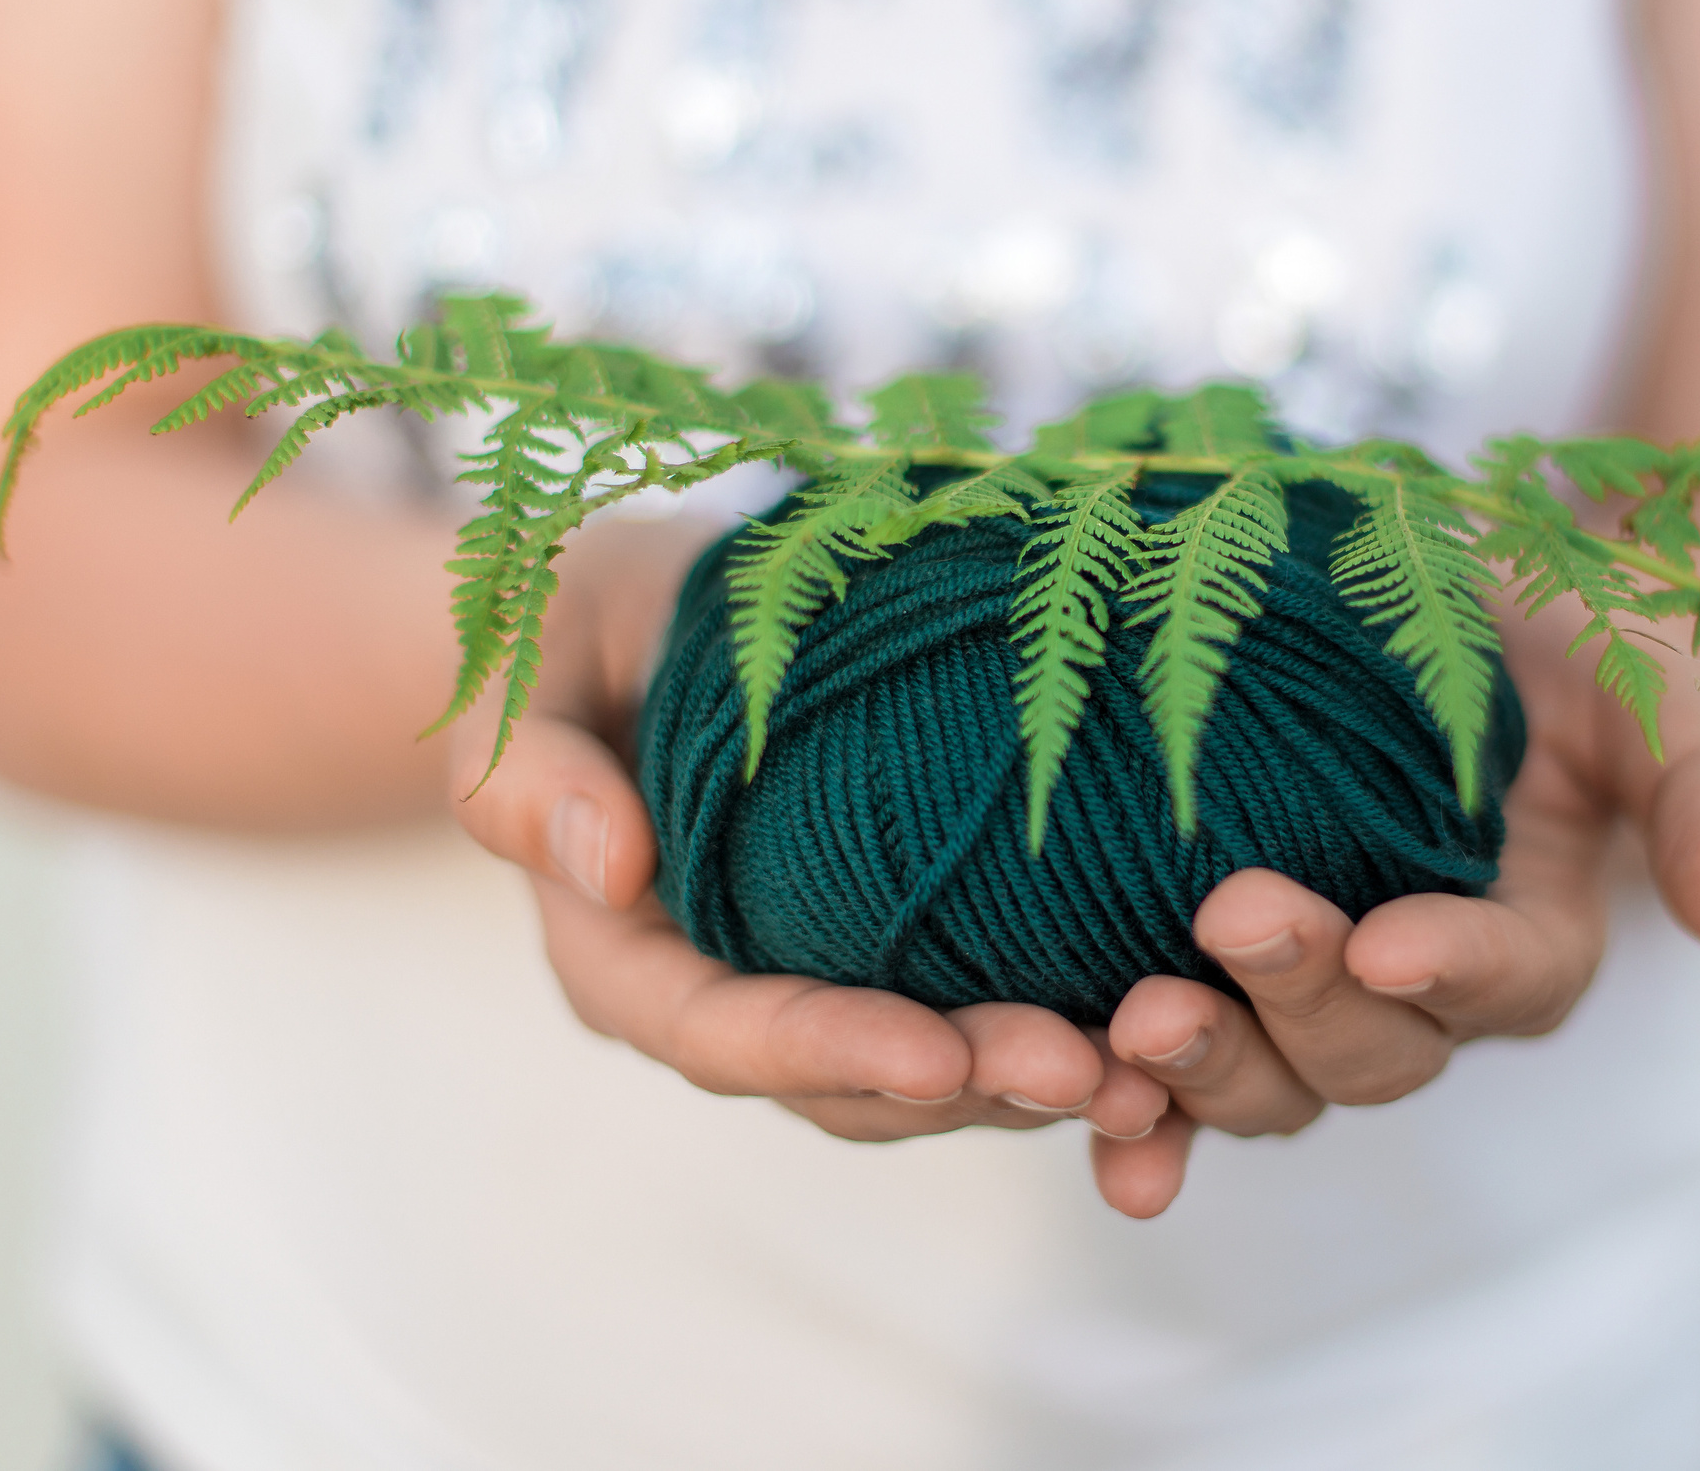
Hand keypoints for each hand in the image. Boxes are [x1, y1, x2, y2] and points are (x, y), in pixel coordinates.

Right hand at [449, 520, 1173, 1180]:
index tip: (935, 1054)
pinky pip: (989, 1011)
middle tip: (1089, 1067)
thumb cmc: (574, 634)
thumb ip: (534, 776)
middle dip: (969, 1087)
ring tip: (1156, 1068)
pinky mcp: (905, 947)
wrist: (649, 613)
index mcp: (633, 963)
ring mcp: (825, 980)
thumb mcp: (526, 677)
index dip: (830, 1051)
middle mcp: (733, 999)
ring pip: (935, 1074)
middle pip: (851, 1083)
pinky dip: (1076, 1035)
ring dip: (1040, 1082)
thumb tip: (612, 863)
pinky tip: (1173, 1029)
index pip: (728, 1035)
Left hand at [1090, 600, 1699, 1217]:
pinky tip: (1061, 1098)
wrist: (1481, 645)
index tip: (1388, 939)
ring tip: (1126, 1027)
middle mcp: (1422, 1000)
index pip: (1506, 979)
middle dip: (1297, 1004)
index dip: (1450, 968)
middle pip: (1369, 1053)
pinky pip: (1172, 1070)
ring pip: (1267, 1082)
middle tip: (1228, 920)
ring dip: (1199, 1071)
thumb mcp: (1661, 698)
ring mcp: (1314, 1004)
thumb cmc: (1587, 662)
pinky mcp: (1220, 985)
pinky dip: (1124, 1107)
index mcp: (1534, 944)